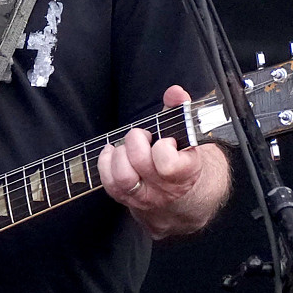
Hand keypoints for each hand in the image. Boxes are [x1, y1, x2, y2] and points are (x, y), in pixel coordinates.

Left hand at [98, 85, 228, 238]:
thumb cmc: (181, 155)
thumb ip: (180, 109)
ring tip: (127, 147)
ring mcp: (146, 198)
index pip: (168, 164)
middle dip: (136, 141)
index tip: (166, 140)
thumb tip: (174, 91)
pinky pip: (109, 183)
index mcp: (187, 172)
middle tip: (143, 136)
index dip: (162, 146)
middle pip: (140, 163)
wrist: (181, 191)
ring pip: (123, 177)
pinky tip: (113, 152)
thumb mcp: (185, 132)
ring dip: (120, 154)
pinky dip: (106, 162)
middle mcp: (166, 190)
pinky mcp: (127, 200)